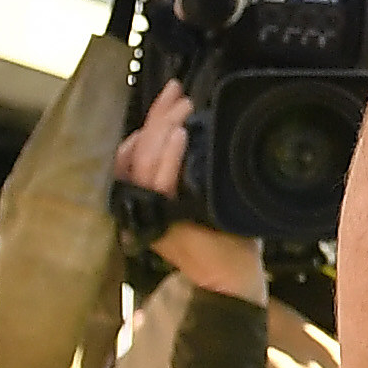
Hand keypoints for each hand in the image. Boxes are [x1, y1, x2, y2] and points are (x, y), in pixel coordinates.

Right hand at [113, 85, 265, 302]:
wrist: (232, 275)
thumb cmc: (224, 235)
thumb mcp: (207, 190)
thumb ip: (193, 165)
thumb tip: (196, 126)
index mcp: (145, 193)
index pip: (137, 147)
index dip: (151, 117)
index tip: (171, 92)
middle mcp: (138, 202)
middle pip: (135, 149)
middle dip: (156, 116)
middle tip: (179, 95)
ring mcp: (147, 213)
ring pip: (142, 162)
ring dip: (162, 129)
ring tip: (182, 109)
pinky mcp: (162, 222)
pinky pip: (158, 185)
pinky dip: (168, 158)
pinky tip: (179, 136)